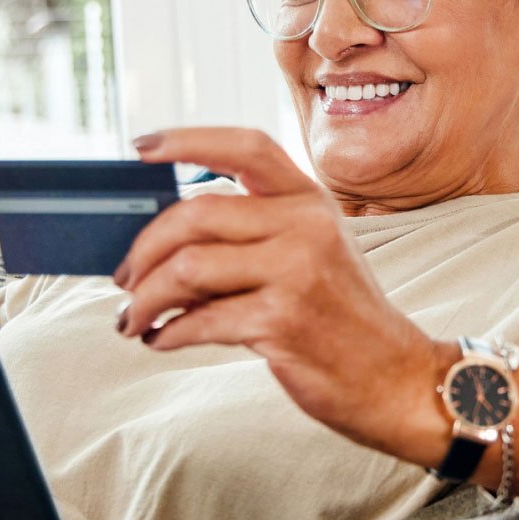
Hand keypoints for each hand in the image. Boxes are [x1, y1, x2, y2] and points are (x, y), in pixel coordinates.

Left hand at [114, 127, 451, 466]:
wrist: (394, 378)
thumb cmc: (341, 318)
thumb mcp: (312, 255)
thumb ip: (252, 236)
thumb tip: (163, 246)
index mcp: (311, 201)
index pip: (245, 148)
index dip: (188, 140)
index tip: (140, 148)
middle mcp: (307, 226)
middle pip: (196, 214)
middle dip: (144, 249)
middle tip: (124, 279)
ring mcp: (298, 272)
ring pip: (188, 268)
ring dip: (145, 298)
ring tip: (134, 319)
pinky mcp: (284, 321)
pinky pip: (200, 320)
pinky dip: (168, 332)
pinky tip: (161, 340)